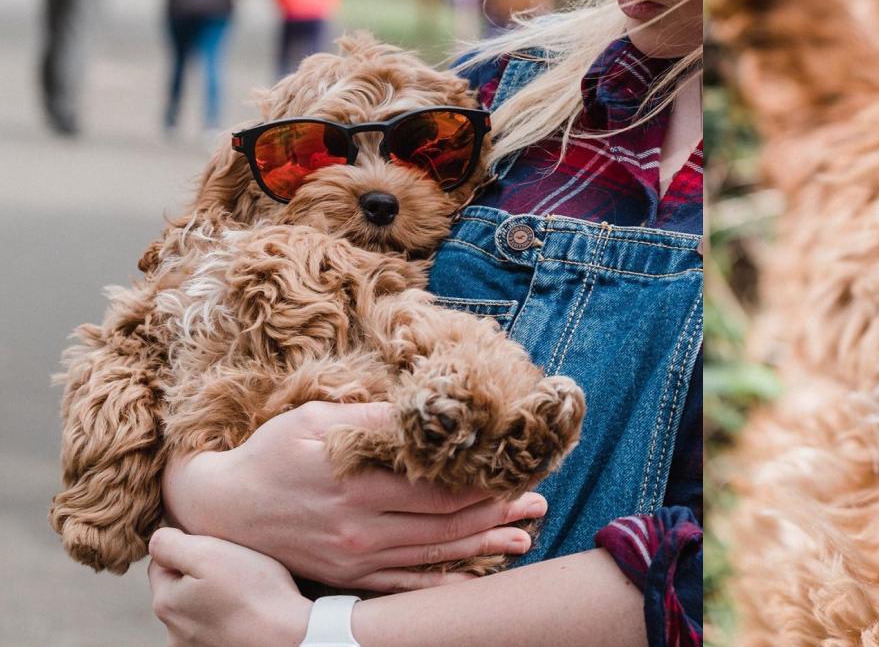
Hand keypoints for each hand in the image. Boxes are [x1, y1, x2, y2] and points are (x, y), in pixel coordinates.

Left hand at [148, 527, 310, 646]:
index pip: (161, 561)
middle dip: (201, 573)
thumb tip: (157, 538)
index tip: (219, 547)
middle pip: (179, 587)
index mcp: (165, 602)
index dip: (190, 546)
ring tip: (245, 591)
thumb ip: (171, 543)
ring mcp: (195, 646)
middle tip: (235, 566)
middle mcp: (173, 631)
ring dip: (214, 597)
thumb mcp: (209, 553)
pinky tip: (249, 612)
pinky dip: (229, 617)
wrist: (289, 637)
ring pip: (198, 608)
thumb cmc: (254, 592)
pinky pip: (217, 625)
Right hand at [162, 401, 546, 590]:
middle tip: (537, 503)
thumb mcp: (315, 421)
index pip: (439, 487)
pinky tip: (473, 579)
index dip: (484, 480)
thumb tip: (423, 413)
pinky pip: (404, 585)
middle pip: (447, 523)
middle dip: (498, 512)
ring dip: (483, 547)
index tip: (518, 469)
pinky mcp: (347, 576)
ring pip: (433, 555)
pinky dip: (442, 583)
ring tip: (524, 539)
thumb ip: (371, 421)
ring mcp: (355, 558)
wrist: (221, 508)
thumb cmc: (270, 453)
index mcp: (357, 483)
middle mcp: (361, 527)